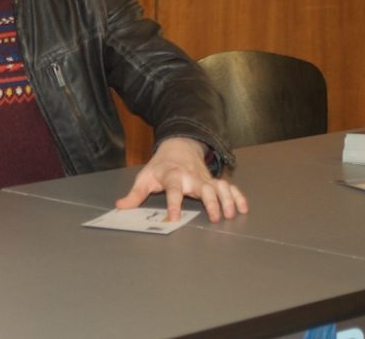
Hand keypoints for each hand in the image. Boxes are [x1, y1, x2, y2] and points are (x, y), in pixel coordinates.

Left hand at [115, 137, 248, 222]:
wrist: (178, 146)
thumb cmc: (160, 166)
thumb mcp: (144, 177)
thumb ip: (135, 194)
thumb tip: (121, 206)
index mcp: (172, 176)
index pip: (173, 190)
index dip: (173, 204)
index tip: (174, 218)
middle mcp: (191, 177)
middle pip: (203, 187)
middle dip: (210, 202)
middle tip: (214, 217)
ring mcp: (205, 178)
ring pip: (220, 186)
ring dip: (227, 200)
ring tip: (231, 215)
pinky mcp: (214, 180)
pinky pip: (229, 187)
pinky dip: (238, 196)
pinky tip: (243, 208)